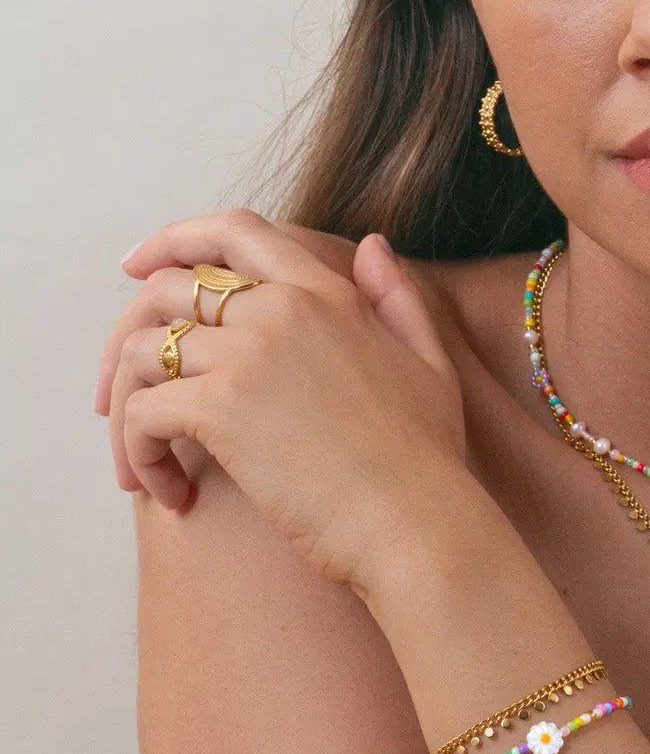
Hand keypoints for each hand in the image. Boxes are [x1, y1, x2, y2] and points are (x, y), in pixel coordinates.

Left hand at [98, 208, 467, 601]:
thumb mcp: (427, 360)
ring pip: (143, 351)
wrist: (414, 521)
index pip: (237, 231)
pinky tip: (172, 492)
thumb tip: (372, 245)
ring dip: (126, 408)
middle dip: (126, 336)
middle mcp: (283, 308)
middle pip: (168, 289)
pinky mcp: (221, 408)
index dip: (176, 238)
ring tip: (144, 462)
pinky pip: (142, 412)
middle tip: (117, 395)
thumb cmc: (426, 456)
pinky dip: (140, 455)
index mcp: (328, 293)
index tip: (138, 263)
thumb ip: (397, 297)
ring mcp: (250, 354)